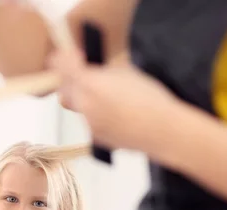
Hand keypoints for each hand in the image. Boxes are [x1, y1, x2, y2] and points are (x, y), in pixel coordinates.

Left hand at [49, 48, 184, 155]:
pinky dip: (94, 114)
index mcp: (90, 83)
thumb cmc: (150, 100)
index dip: (63, 60)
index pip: (63, 68)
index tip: (69, 57)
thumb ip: (102, 71)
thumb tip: (90, 69)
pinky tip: (113, 113)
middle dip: (71, 81)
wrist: (162, 130)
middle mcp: (84, 104)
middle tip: (85, 75)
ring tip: (106, 96)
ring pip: (76, 106)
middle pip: (65, 89)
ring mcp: (88, 123)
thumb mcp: (125, 73)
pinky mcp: (95, 136)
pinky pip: (87, 121)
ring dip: (84, 98)